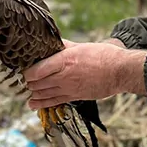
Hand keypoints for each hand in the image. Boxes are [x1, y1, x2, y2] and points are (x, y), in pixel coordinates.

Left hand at [23, 40, 146, 109]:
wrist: (120, 71)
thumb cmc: (104, 56)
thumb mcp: (82, 46)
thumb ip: (65, 46)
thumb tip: (54, 42)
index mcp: (65, 60)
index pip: (37, 70)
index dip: (28, 72)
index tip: (25, 69)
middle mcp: (64, 76)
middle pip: (37, 83)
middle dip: (30, 82)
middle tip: (27, 79)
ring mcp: (69, 88)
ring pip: (43, 94)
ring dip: (34, 92)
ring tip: (29, 90)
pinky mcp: (75, 97)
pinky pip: (53, 102)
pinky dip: (41, 103)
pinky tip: (33, 104)